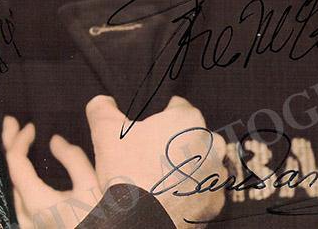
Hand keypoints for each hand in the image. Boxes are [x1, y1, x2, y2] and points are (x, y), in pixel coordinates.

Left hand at [3, 116, 101, 227]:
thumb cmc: (102, 218)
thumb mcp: (92, 185)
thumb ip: (72, 159)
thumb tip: (54, 141)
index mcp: (36, 202)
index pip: (16, 163)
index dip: (18, 140)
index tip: (30, 125)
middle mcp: (24, 216)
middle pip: (8, 175)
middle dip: (9, 146)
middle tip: (10, 123)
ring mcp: (27, 226)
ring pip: (10, 190)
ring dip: (13, 165)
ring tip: (16, 143)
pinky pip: (18, 202)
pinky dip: (18, 182)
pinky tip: (25, 174)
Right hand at [86, 95, 225, 227]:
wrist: (141, 222)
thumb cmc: (128, 173)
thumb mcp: (106, 133)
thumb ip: (102, 109)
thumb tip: (101, 100)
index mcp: (189, 120)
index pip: (177, 107)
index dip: (159, 118)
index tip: (147, 132)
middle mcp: (210, 143)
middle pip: (191, 134)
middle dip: (175, 141)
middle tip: (151, 156)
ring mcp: (216, 173)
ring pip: (202, 161)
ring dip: (187, 165)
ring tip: (161, 177)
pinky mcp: (215, 200)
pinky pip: (204, 189)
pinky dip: (192, 191)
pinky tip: (171, 195)